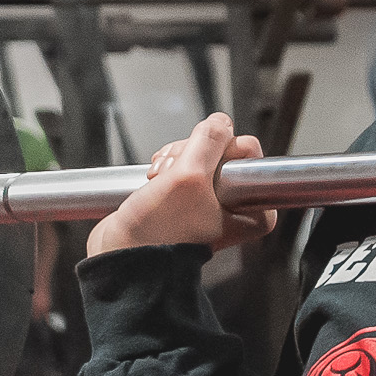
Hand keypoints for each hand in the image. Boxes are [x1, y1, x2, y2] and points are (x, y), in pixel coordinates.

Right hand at [88, 113, 271, 256]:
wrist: (122, 253)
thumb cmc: (158, 229)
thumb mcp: (190, 176)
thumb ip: (210, 140)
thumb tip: (220, 121)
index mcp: (254, 210)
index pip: (246, 149)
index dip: (217, 150)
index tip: (198, 174)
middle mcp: (237, 206)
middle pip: (220, 149)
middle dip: (190, 155)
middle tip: (173, 177)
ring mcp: (212, 202)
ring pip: (200, 155)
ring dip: (174, 160)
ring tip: (158, 180)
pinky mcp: (189, 198)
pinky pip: (185, 165)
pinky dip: (167, 166)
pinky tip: (154, 178)